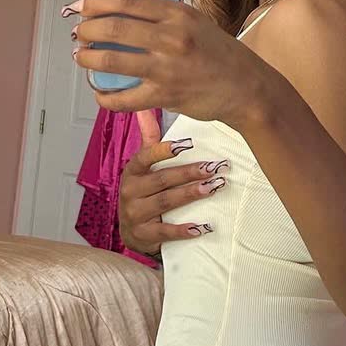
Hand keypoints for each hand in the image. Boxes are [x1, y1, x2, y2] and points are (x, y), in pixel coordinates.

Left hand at [66, 0, 267, 128]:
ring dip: (88, 59)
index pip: (127, 0)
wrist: (246, 88)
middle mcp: (171, 38)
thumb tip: (121, 11)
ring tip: (82, 57)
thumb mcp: (195, 22)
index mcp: (177, 14)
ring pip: (112, 60)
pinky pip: (124, 99)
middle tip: (79, 33)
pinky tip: (99, 93)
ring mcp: (166, 68)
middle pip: (114, 28)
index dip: (96, 1)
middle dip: (87, 30)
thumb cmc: (219, 54)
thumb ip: (162, 15)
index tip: (80, 6)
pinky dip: (105, 97)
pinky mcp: (165, 95)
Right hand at [118, 110, 228, 255]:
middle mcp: (130, 191)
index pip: (145, 157)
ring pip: (166, 202)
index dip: (164, 150)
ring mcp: (134, 214)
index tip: (187, 144)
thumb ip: (149, 139)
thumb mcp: (143, 167)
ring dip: (190, 194)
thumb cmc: (143, 193)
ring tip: (213, 187)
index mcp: (132, 172)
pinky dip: (183, 230)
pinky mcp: (142, 235)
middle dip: (190, 172)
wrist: (133, 232)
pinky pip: (165, 232)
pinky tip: (202, 227)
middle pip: (163, 179)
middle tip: (215, 167)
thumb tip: (145, 109)